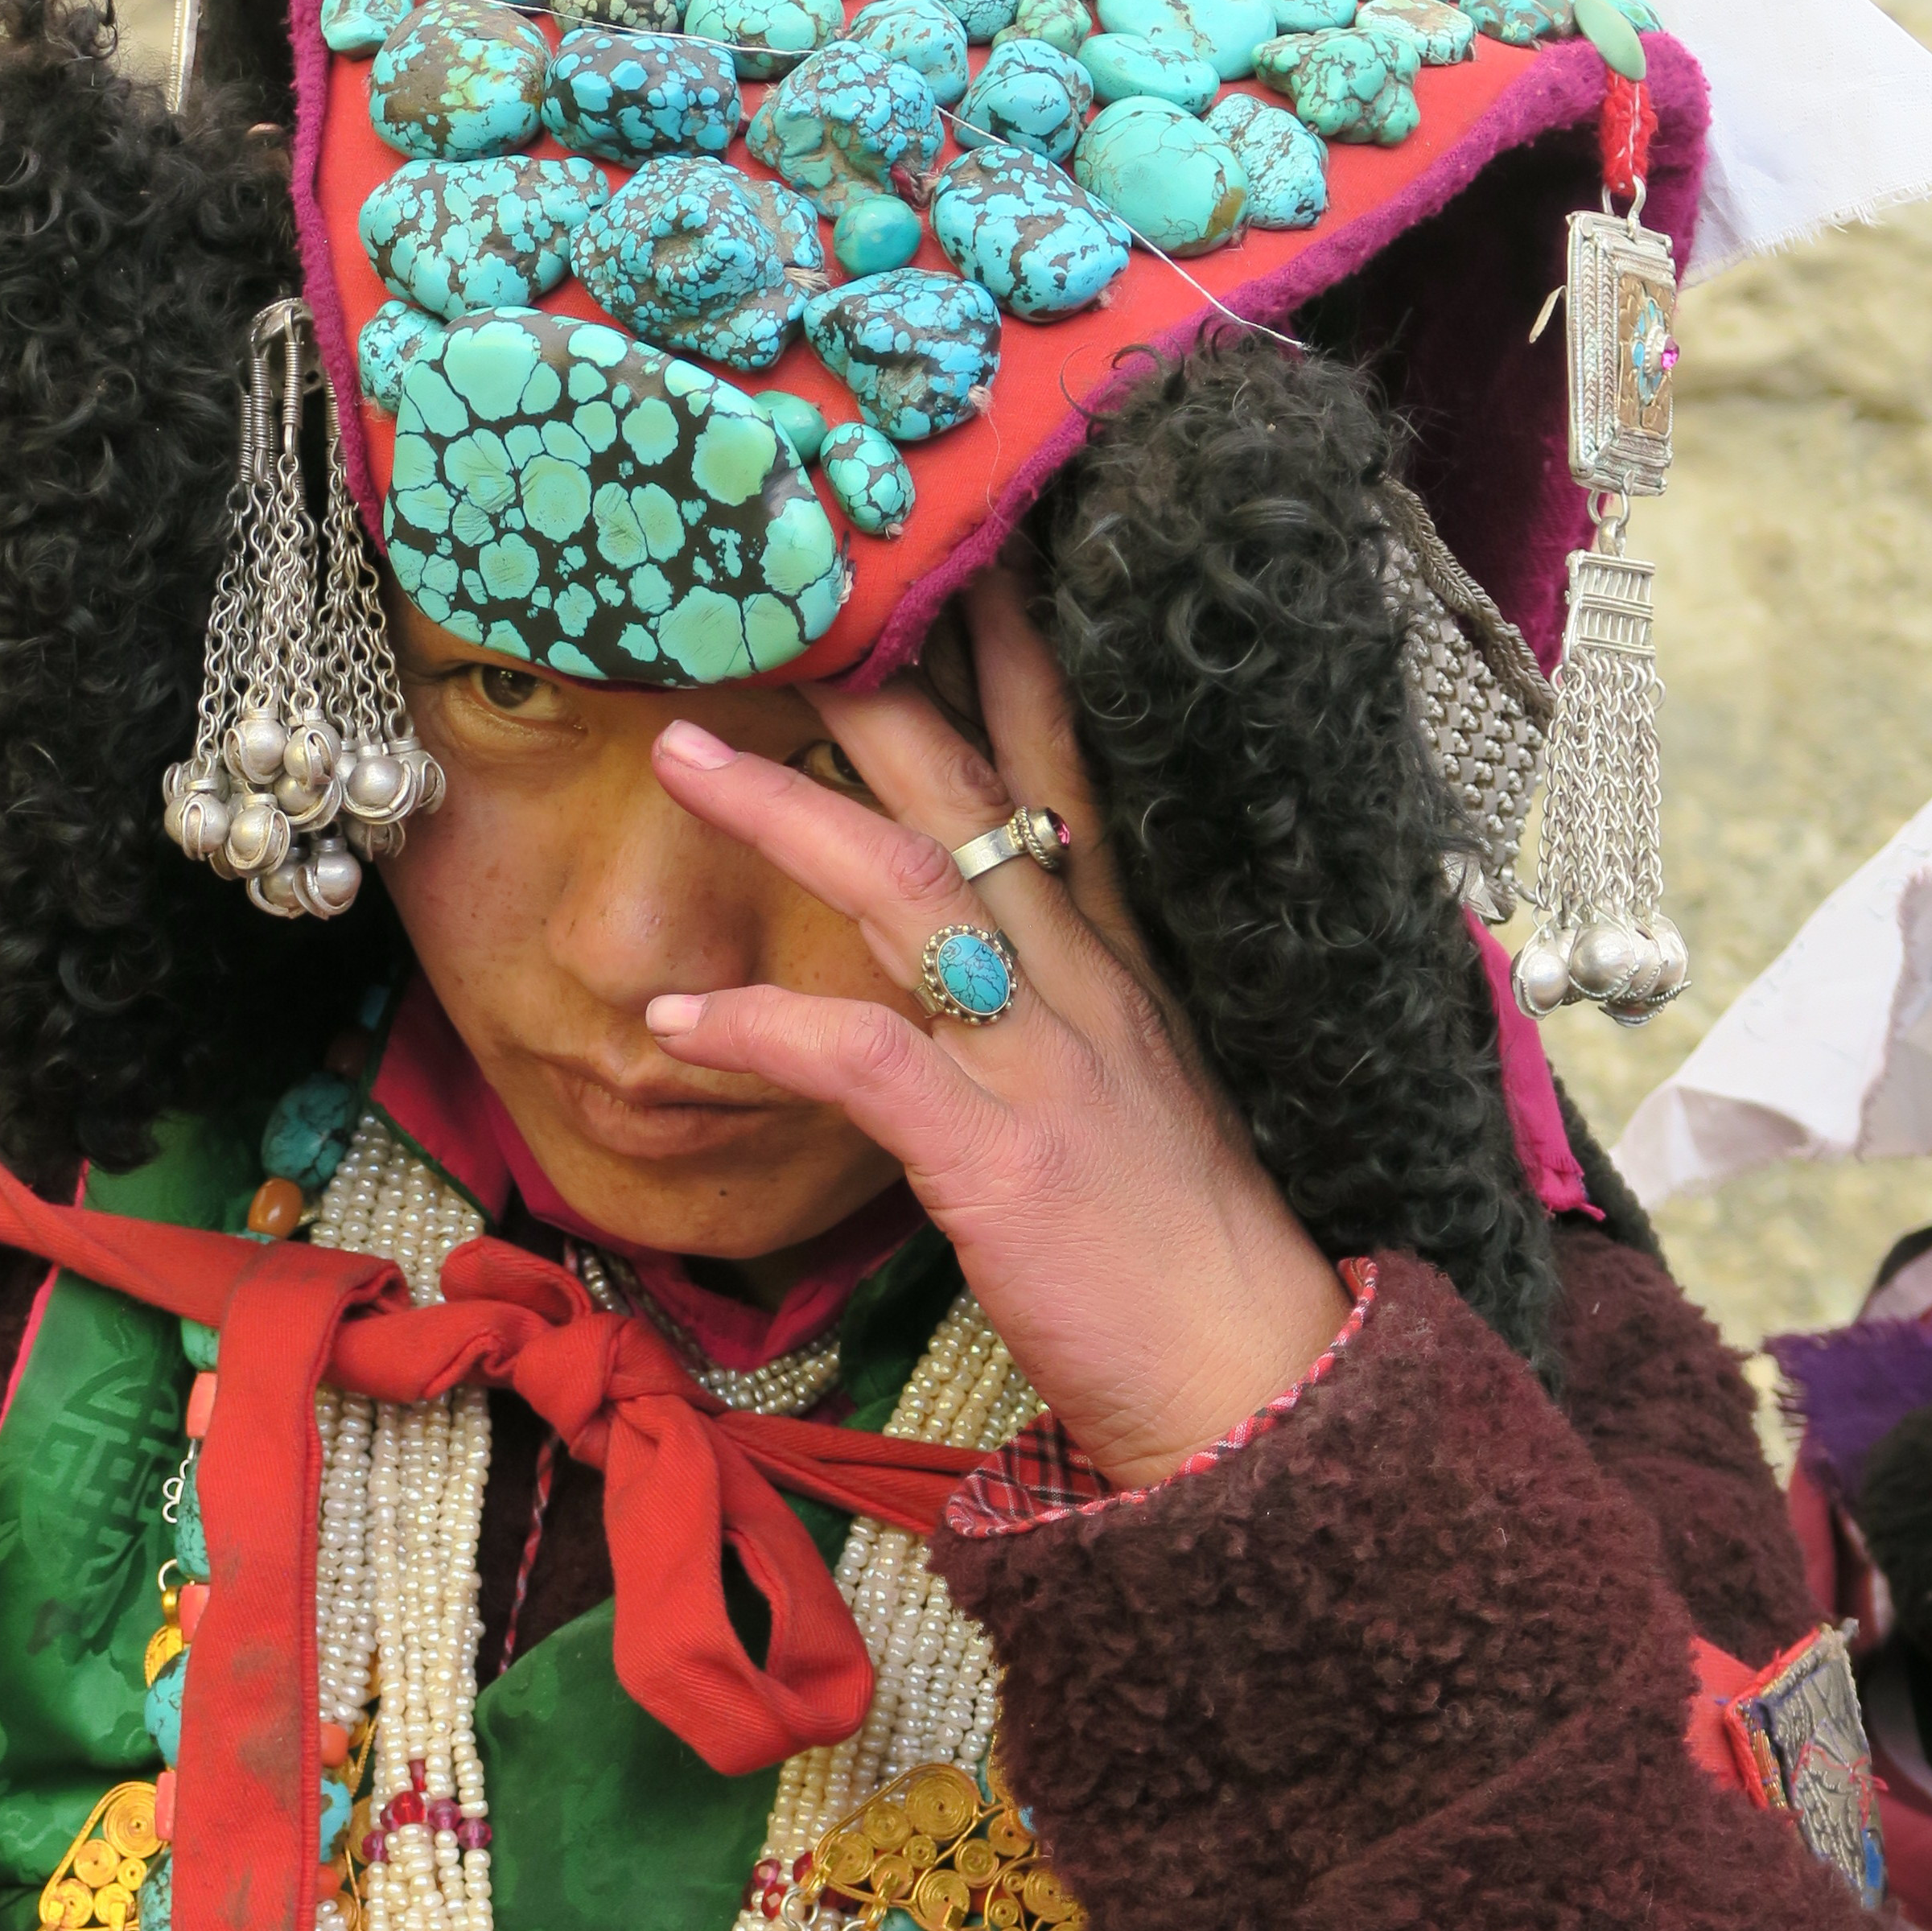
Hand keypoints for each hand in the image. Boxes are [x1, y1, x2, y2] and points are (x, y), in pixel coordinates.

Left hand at [644, 566, 1349, 1487]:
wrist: (1253, 1377)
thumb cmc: (1174, 1248)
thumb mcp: (1125, 1095)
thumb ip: (1052, 1013)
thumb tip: (966, 973)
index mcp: (1119, 957)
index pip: (1059, 764)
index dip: (1000, 652)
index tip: (937, 554)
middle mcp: (1085, 979)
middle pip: (969, 789)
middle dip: (872, 678)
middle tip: (774, 586)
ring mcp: (1044, 1060)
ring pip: (906, 889)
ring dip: (782, 812)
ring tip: (678, 748)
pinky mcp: (999, 1155)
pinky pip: (863, 1058)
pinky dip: (766, 1028)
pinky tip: (679, 1019)